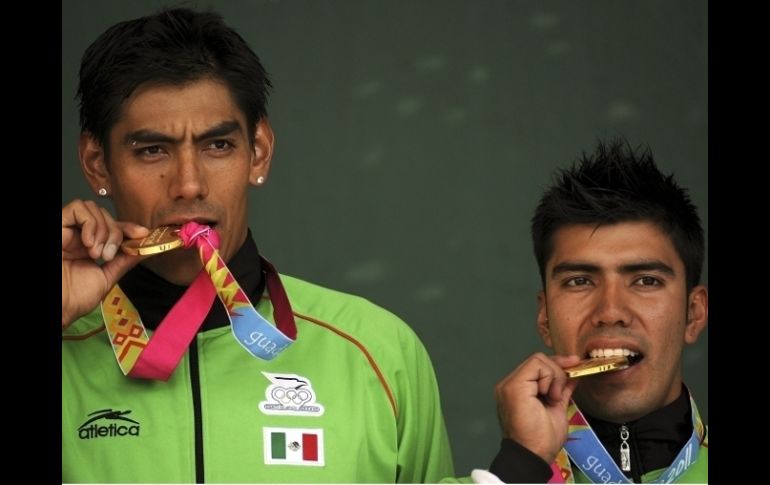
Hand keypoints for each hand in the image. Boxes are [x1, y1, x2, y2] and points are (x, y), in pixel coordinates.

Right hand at [62, 199, 149, 327]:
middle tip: (108, 255)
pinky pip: (77, 208)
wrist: (58, 308)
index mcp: (88, 247)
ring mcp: (66, 230)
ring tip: (95, 253)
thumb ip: (124, 261)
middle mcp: (77, 236)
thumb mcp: (106, 278)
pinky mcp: (57, 226)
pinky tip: (87, 243)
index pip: (112, 226)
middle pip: (105, 215)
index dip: (128, 227)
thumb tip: (145, 248)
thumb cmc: (74, 298)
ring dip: (102, 230)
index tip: (142, 234)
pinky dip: (89, 223)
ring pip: (93, 208)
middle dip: (116, 233)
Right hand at [494, 353, 581, 463]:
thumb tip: (573, 373)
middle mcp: (510, 384)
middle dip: (557, 371)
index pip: (538, 366)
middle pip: (538, 360)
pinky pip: (536, 364)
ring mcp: (510, 384)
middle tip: (560, 395)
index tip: (575, 367)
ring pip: (538, 359)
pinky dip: (550, 377)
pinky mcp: (514, 386)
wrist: (532, 455)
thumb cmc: (542, 439)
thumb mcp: (557, 408)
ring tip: (553, 398)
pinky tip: (550, 396)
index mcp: (519, 390)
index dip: (557, 366)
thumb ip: (562, 389)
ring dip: (554, 376)